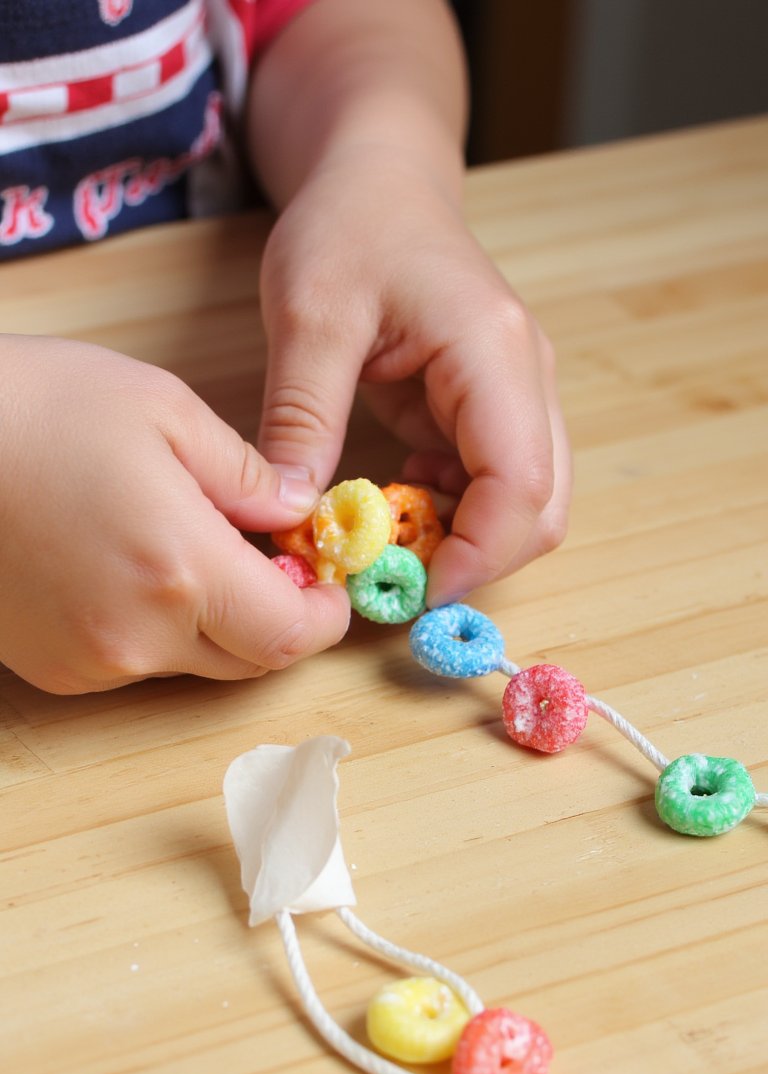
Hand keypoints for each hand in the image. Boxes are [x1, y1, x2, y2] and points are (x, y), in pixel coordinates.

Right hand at [0, 337, 348, 692]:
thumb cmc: (34, 406)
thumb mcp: (164, 409)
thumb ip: (248, 477)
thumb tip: (298, 514)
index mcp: (182, 571)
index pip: (292, 636)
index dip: (325, 616)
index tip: (327, 582)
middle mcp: (139, 636)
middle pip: (248, 660)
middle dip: (275, 617)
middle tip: (271, 560)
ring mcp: (89, 660)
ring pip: (191, 661)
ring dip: (212, 619)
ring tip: (184, 544)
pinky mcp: (53, 668)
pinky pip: (134, 660)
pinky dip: (155, 626)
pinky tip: (129, 564)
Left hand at [255, 151, 570, 606]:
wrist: (380, 178)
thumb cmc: (349, 225)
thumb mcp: (308, 314)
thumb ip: (302, 416)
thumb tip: (293, 517)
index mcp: (493, 353)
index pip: (521, 484)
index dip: (478, 555)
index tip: (413, 591)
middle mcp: (526, 380)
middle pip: (543, 510)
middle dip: (476, 561)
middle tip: (393, 580)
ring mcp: (520, 396)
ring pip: (528, 507)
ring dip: (465, 541)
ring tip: (386, 539)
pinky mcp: (496, 410)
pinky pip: (495, 488)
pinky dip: (453, 515)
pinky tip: (396, 498)